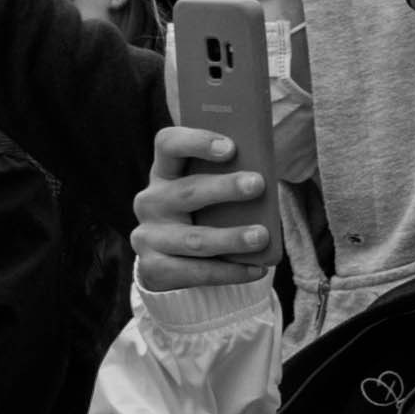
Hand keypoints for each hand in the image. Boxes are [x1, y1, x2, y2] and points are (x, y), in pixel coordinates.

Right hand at [137, 117, 280, 292]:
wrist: (169, 262)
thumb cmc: (201, 216)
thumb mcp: (207, 193)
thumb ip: (226, 179)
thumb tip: (266, 175)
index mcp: (164, 173)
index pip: (168, 145)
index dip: (196, 142)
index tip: (231, 147)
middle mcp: (151, 202)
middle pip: (187, 191)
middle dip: (224, 188)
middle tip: (258, 184)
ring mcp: (148, 236)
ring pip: (194, 239)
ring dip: (231, 237)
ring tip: (262, 236)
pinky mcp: (153, 267)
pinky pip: (196, 271)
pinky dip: (230, 271)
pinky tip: (256, 268)